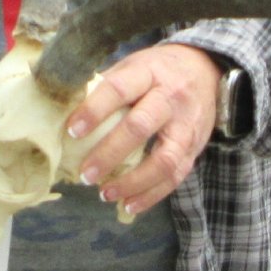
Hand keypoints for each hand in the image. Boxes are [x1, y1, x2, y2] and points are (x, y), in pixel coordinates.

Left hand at [66, 44, 221, 214]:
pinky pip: (176, 176)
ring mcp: (187, 124)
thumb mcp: (133, 65)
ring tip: (105, 194)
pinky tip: (129, 205)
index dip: (95, 111)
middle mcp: (171, 97)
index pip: (119, 89)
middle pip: (140, 126)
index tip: (71, 131)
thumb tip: (65, 109)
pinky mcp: (196, 146)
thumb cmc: (157, 70)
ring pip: (164, 159)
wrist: (205, 69)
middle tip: (85, 174)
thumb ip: (107, 85)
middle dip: (110, 153)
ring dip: (133, 182)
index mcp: (149, 72)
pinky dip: (152, 194)